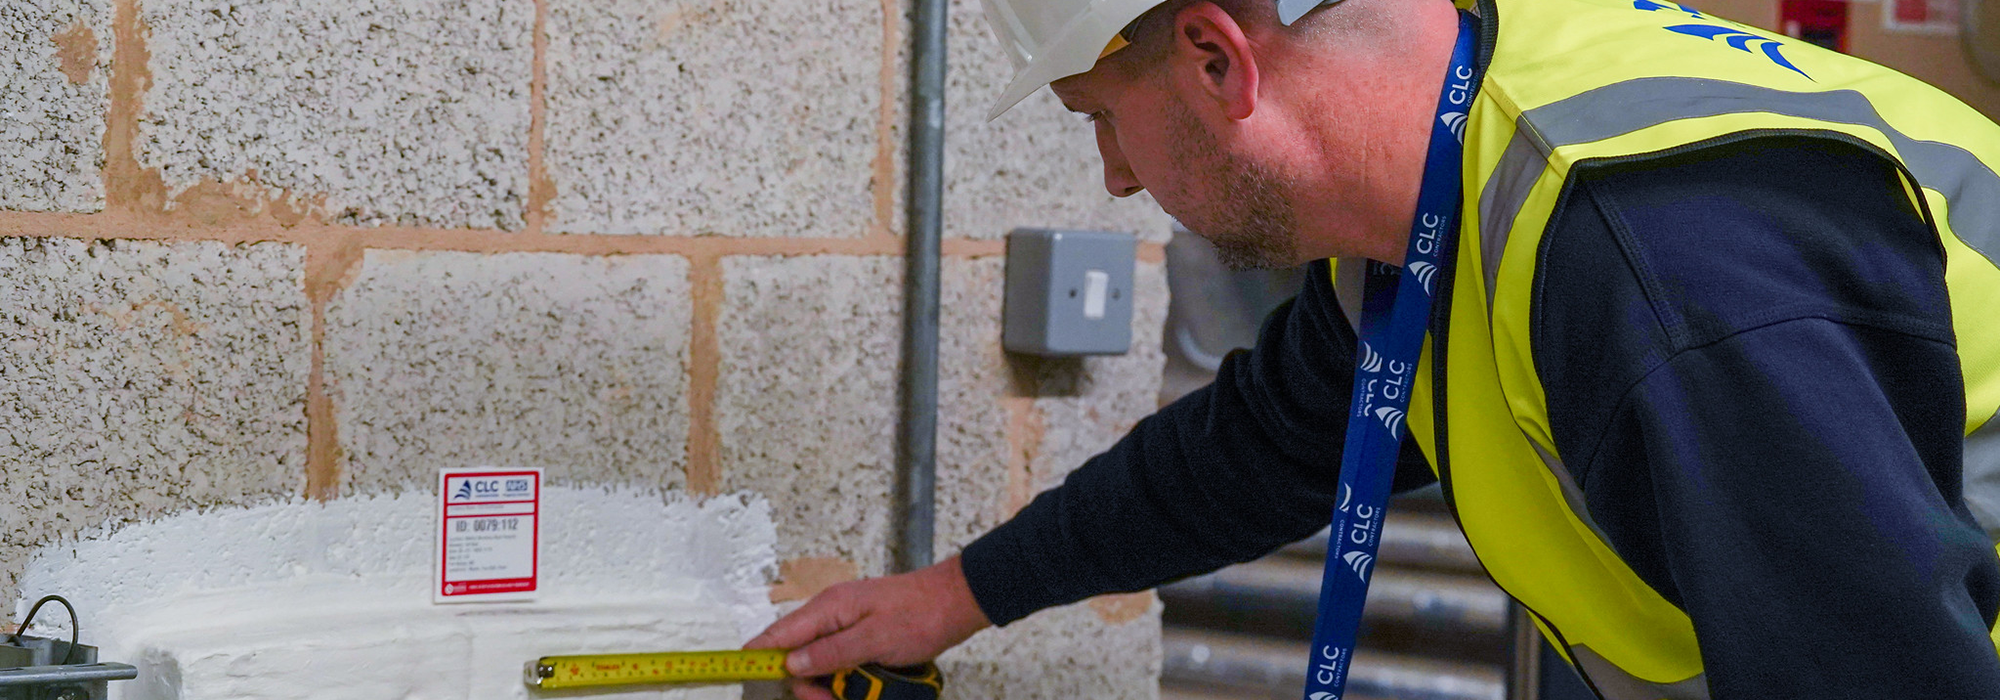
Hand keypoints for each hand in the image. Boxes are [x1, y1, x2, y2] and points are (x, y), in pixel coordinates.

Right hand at [744, 556, 990, 699]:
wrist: (957, 601)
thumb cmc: (920, 615)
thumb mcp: (875, 639)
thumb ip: (831, 653)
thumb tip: (789, 664)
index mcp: (827, 608)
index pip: (778, 634)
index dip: (758, 657)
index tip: (743, 677)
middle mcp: (830, 615)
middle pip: (797, 657)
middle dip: (809, 685)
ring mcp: (845, 625)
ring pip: (819, 664)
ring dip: (831, 686)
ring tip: (854, 697)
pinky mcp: (860, 637)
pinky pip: (840, 663)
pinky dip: (847, 679)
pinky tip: (863, 689)